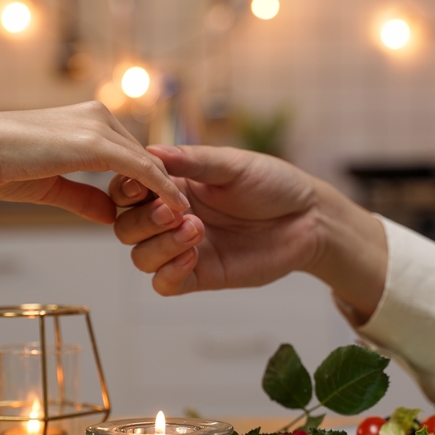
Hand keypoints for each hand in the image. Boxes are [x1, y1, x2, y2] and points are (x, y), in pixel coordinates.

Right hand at [0, 102, 188, 222]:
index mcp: (86, 122)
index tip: (159, 211)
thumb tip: (110, 215)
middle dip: (160, 189)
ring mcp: (99, 127)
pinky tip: (177, 208)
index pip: (129, 155)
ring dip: (166, 192)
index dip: (144, 184)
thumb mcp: (51, 185)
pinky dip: (162, 189)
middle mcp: (97, 116)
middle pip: (144, 157)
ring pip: (148, 163)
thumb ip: (83, 196)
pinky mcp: (97, 144)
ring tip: (186, 220)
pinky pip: (142, 169)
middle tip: (181, 220)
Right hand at [110, 144, 386, 320]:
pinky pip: (164, 283)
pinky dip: (169, 271)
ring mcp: (183, 249)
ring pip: (141, 257)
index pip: (127, 191)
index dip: (125, 190)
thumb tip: (151, 151)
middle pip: (126, 228)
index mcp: (173, 186)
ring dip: (159, 244)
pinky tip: (193, 255)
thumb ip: (192, 162)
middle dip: (143, 220)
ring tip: (196, 229)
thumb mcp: (232, 165)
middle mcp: (171, 219)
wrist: (309, 218)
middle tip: (174, 211)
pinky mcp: (201, 276)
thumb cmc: (272, 184)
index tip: (141, 186)